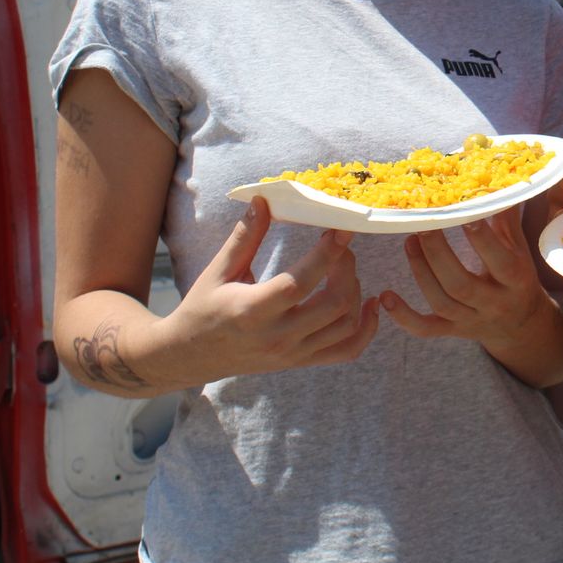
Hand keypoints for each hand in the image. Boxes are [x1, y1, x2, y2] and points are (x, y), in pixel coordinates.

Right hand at [161, 197, 379, 378]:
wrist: (192, 356)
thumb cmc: (203, 308)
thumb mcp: (218, 270)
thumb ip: (245, 237)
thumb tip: (263, 200)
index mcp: (252, 310)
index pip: (300, 283)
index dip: (326, 255)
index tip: (341, 229)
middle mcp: (277, 336)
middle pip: (333, 304)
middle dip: (346, 269)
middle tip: (341, 247)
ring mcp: (293, 353)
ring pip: (346, 326)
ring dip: (356, 293)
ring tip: (345, 270)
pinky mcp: (301, 361)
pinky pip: (347, 350)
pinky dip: (366, 329)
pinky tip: (371, 303)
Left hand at [380, 210, 548, 343]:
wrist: (520, 325)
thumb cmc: (518, 277)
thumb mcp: (520, 249)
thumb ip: (506, 220)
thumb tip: (498, 182)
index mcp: (516, 281)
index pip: (500, 262)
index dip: (482, 240)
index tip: (464, 215)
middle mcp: (493, 304)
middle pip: (461, 284)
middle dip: (438, 254)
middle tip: (424, 226)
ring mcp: (470, 320)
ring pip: (441, 302)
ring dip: (422, 271)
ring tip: (409, 242)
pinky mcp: (452, 331)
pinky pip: (425, 329)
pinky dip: (404, 317)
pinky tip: (386, 296)